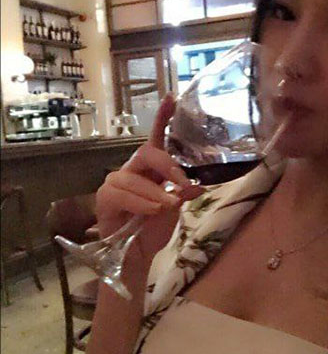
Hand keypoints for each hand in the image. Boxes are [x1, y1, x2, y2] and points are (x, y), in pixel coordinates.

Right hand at [95, 94, 204, 259]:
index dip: (163, 118)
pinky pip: (120, 192)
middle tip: (183, 182)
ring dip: (155, 192)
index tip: (172, 97)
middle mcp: (134, 170)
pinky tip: (152, 209)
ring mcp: (117, 181)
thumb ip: (182, 194)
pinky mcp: (104, 197)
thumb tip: (195, 185)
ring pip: (134, 176)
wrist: (136, 256)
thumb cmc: (154, 229)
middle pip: (146, 152)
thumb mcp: (175, 210)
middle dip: (167, 165)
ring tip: (167, 206)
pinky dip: (140, 201)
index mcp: (153, 169)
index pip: (157, 139)